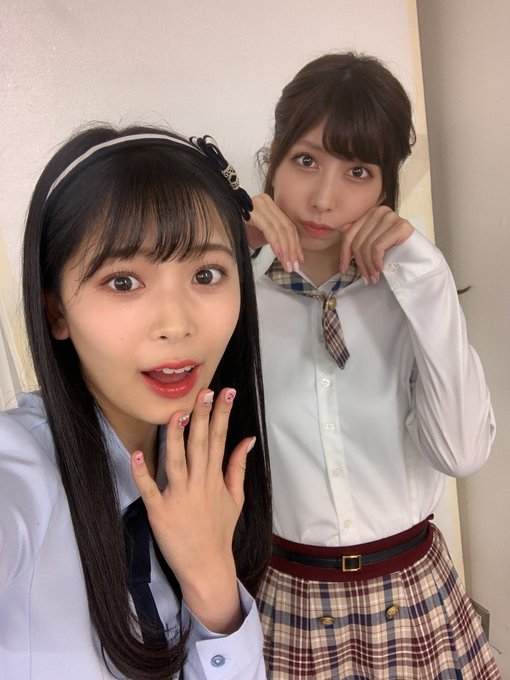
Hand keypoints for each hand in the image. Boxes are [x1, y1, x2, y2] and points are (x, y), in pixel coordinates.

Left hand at [130, 387, 254, 632]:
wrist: (207, 567)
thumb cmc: (219, 531)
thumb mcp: (236, 498)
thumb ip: (238, 467)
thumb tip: (247, 440)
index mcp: (215, 479)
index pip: (221, 440)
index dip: (223, 414)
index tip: (226, 392)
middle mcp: (199, 484)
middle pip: (201, 444)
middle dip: (203, 416)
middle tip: (205, 391)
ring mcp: (178, 497)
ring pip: (176, 460)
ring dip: (175, 436)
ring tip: (176, 413)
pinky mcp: (159, 512)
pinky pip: (149, 489)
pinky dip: (142, 473)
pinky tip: (136, 454)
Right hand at [245, 193, 302, 271]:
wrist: (217, 227)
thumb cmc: (239, 233)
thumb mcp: (261, 235)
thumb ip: (276, 238)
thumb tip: (293, 253)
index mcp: (269, 204)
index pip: (288, 225)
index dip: (296, 243)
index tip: (299, 260)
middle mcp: (264, 200)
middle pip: (286, 227)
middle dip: (292, 249)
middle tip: (294, 266)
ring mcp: (258, 204)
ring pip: (280, 229)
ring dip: (286, 249)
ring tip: (288, 265)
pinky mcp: (252, 211)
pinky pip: (269, 229)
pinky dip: (276, 243)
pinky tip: (280, 256)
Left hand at [339, 206, 413, 282]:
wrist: (420, 256)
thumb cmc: (395, 250)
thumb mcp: (372, 243)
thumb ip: (359, 234)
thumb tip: (342, 228)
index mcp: (370, 213)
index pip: (350, 234)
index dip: (344, 254)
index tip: (343, 270)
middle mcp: (380, 211)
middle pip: (358, 241)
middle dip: (360, 264)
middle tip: (366, 278)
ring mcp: (391, 217)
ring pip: (367, 246)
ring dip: (369, 266)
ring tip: (373, 277)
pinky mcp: (401, 226)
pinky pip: (378, 246)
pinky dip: (376, 261)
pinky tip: (380, 269)